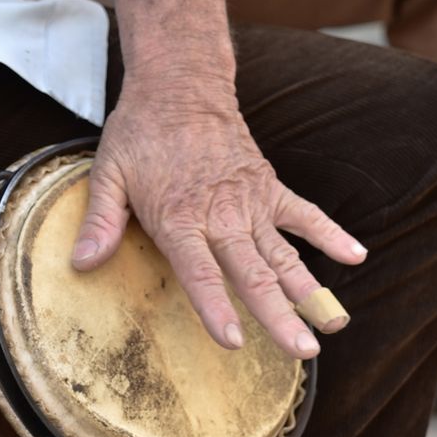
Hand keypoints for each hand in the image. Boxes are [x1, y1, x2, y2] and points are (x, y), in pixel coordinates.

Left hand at [73, 78, 365, 357]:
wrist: (180, 85)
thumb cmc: (140, 135)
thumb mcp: (107, 173)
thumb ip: (100, 222)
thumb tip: (80, 265)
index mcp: (179, 218)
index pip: (200, 273)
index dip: (217, 308)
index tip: (234, 341)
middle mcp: (221, 215)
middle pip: (253, 274)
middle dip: (279, 316)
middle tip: (303, 351)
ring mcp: (251, 202)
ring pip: (284, 254)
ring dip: (310, 290)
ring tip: (334, 323)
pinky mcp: (268, 187)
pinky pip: (304, 214)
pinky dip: (331, 234)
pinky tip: (356, 257)